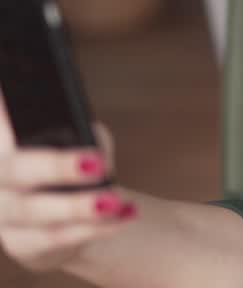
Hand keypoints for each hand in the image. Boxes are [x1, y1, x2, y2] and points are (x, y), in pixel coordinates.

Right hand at [0, 86, 135, 273]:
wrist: (74, 216)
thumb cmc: (75, 165)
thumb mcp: (79, 139)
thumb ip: (79, 132)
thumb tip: (91, 145)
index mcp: (5, 144)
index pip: (1, 124)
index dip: (4, 114)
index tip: (23, 109)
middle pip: (15, 169)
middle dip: (56, 166)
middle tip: (95, 163)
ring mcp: (4, 213)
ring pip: (35, 211)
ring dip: (78, 207)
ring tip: (112, 201)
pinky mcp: (21, 243)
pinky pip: (53, 239)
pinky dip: (91, 230)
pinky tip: (120, 218)